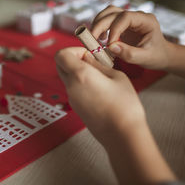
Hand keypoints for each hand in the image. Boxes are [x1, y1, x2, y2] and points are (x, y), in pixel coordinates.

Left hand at [55, 47, 176, 184]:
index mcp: (80, 75)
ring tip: (99, 76)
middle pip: (60, 65)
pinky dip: (81, 83)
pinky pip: (73, 89)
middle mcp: (71, 86)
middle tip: (92, 62)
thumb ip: (98, 65)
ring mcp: (72, 99)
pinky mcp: (76, 108)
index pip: (61, 55)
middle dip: (73, 59)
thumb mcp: (116, 76)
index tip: (88, 53)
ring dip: (78, 71)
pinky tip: (99, 88)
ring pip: (66, 77)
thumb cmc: (124, 105)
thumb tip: (88, 59)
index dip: (73, 50)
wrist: (122, 135)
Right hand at [91, 6, 170, 69]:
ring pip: (108, 12)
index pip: (125, 17)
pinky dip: (100, 27)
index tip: (109, 44)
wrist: (161, 55)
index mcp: (146, 20)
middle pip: (113, 12)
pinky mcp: (122, 23)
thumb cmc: (156, 56)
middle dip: (100, 25)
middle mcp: (136, 16)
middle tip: (92, 40)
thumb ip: (129, 54)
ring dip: (98, 23)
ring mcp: (128, 18)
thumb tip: (111, 47)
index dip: (114, 29)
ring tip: (95, 38)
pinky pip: (107, 19)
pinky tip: (100, 39)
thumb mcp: (145, 58)